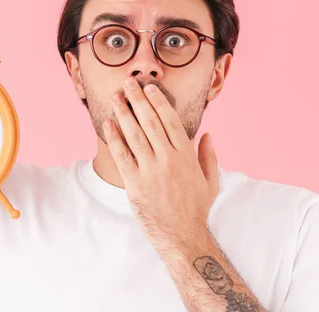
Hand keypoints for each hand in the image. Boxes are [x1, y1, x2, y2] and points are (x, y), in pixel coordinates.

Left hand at [102, 77, 219, 247]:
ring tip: (115, 97)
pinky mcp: (135, 183)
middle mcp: (168, 159)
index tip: (149, 88)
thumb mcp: (211, 181)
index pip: (170, 120)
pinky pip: (122, 155)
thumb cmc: (196, 209)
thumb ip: (208, 156)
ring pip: (134, 134)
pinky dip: (114, 138)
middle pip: (150, 122)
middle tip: (128, 83)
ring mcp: (150, 170)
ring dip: (123, 113)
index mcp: (186, 155)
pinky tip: (108, 124)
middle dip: (138, 100)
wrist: (182, 235)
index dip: (158, 101)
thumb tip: (208, 134)